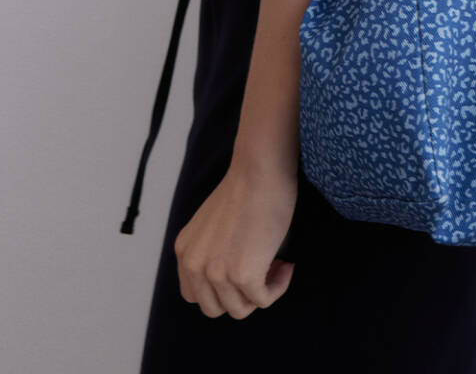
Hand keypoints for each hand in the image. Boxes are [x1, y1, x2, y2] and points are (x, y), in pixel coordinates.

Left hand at [173, 160, 298, 317]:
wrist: (261, 170)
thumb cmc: (246, 187)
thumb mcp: (212, 226)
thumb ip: (211, 251)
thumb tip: (232, 278)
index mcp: (185, 252)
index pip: (194, 294)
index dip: (221, 288)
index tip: (244, 270)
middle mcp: (195, 266)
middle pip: (214, 308)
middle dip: (239, 295)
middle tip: (262, 271)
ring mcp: (217, 273)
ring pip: (239, 309)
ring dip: (261, 291)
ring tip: (277, 264)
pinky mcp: (243, 275)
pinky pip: (263, 299)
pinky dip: (278, 287)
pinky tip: (286, 264)